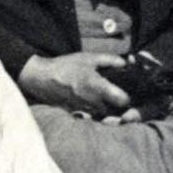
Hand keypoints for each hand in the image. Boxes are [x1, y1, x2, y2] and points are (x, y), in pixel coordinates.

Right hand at [18, 52, 132, 117]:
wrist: (43, 78)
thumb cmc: (67, 66)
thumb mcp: (90, 58)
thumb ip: (111, 60)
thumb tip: (126, 63)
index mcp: (98, 87)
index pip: (123, 100)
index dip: (128, 97)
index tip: (128, 91)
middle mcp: (93, 102)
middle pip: (115, 110)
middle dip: (118, 104)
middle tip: (118, 94)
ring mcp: (86, 110)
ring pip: (104, 113)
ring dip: (107, 107)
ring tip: (105, 96)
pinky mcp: (78, 114)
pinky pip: (92, 114)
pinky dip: (95, 109)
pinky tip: (93, 100)